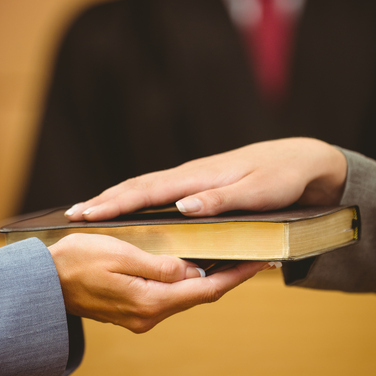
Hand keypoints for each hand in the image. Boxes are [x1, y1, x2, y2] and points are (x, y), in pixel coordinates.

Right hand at [49, 233, 267, 332]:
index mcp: (150, 301)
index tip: (260, 262)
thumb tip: (193, 271)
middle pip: (200, 294)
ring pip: (185, 295)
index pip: (206, 289)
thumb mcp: (120, 254)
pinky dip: (185, 281)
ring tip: (229, 255)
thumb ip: (159, 265)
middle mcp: (150, 315)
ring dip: (207, 278)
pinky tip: (192, 265)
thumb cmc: (76, 262)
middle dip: (227, 275)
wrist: (42, 284)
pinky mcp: (133, 310)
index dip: (236, 275)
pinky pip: (168, 295)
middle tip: (251, 254)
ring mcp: (141, 316)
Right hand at [64, 137, 346, 220]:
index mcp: (199, 178)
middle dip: (105, 201)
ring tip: (90, 211)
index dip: (115, 203)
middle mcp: (191, 176)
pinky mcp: (200, 184)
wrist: (302, 160)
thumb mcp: (257, 193)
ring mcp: (194, 179)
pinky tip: (132, 209)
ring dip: (117, 199)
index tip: (86, 213)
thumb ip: (220, 201)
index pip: (148, 191)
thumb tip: (181, 207)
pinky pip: (160, 192)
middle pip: (139, 187)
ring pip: (147, 188)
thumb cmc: (281, 178)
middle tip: (73, 215)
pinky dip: (138, 199)